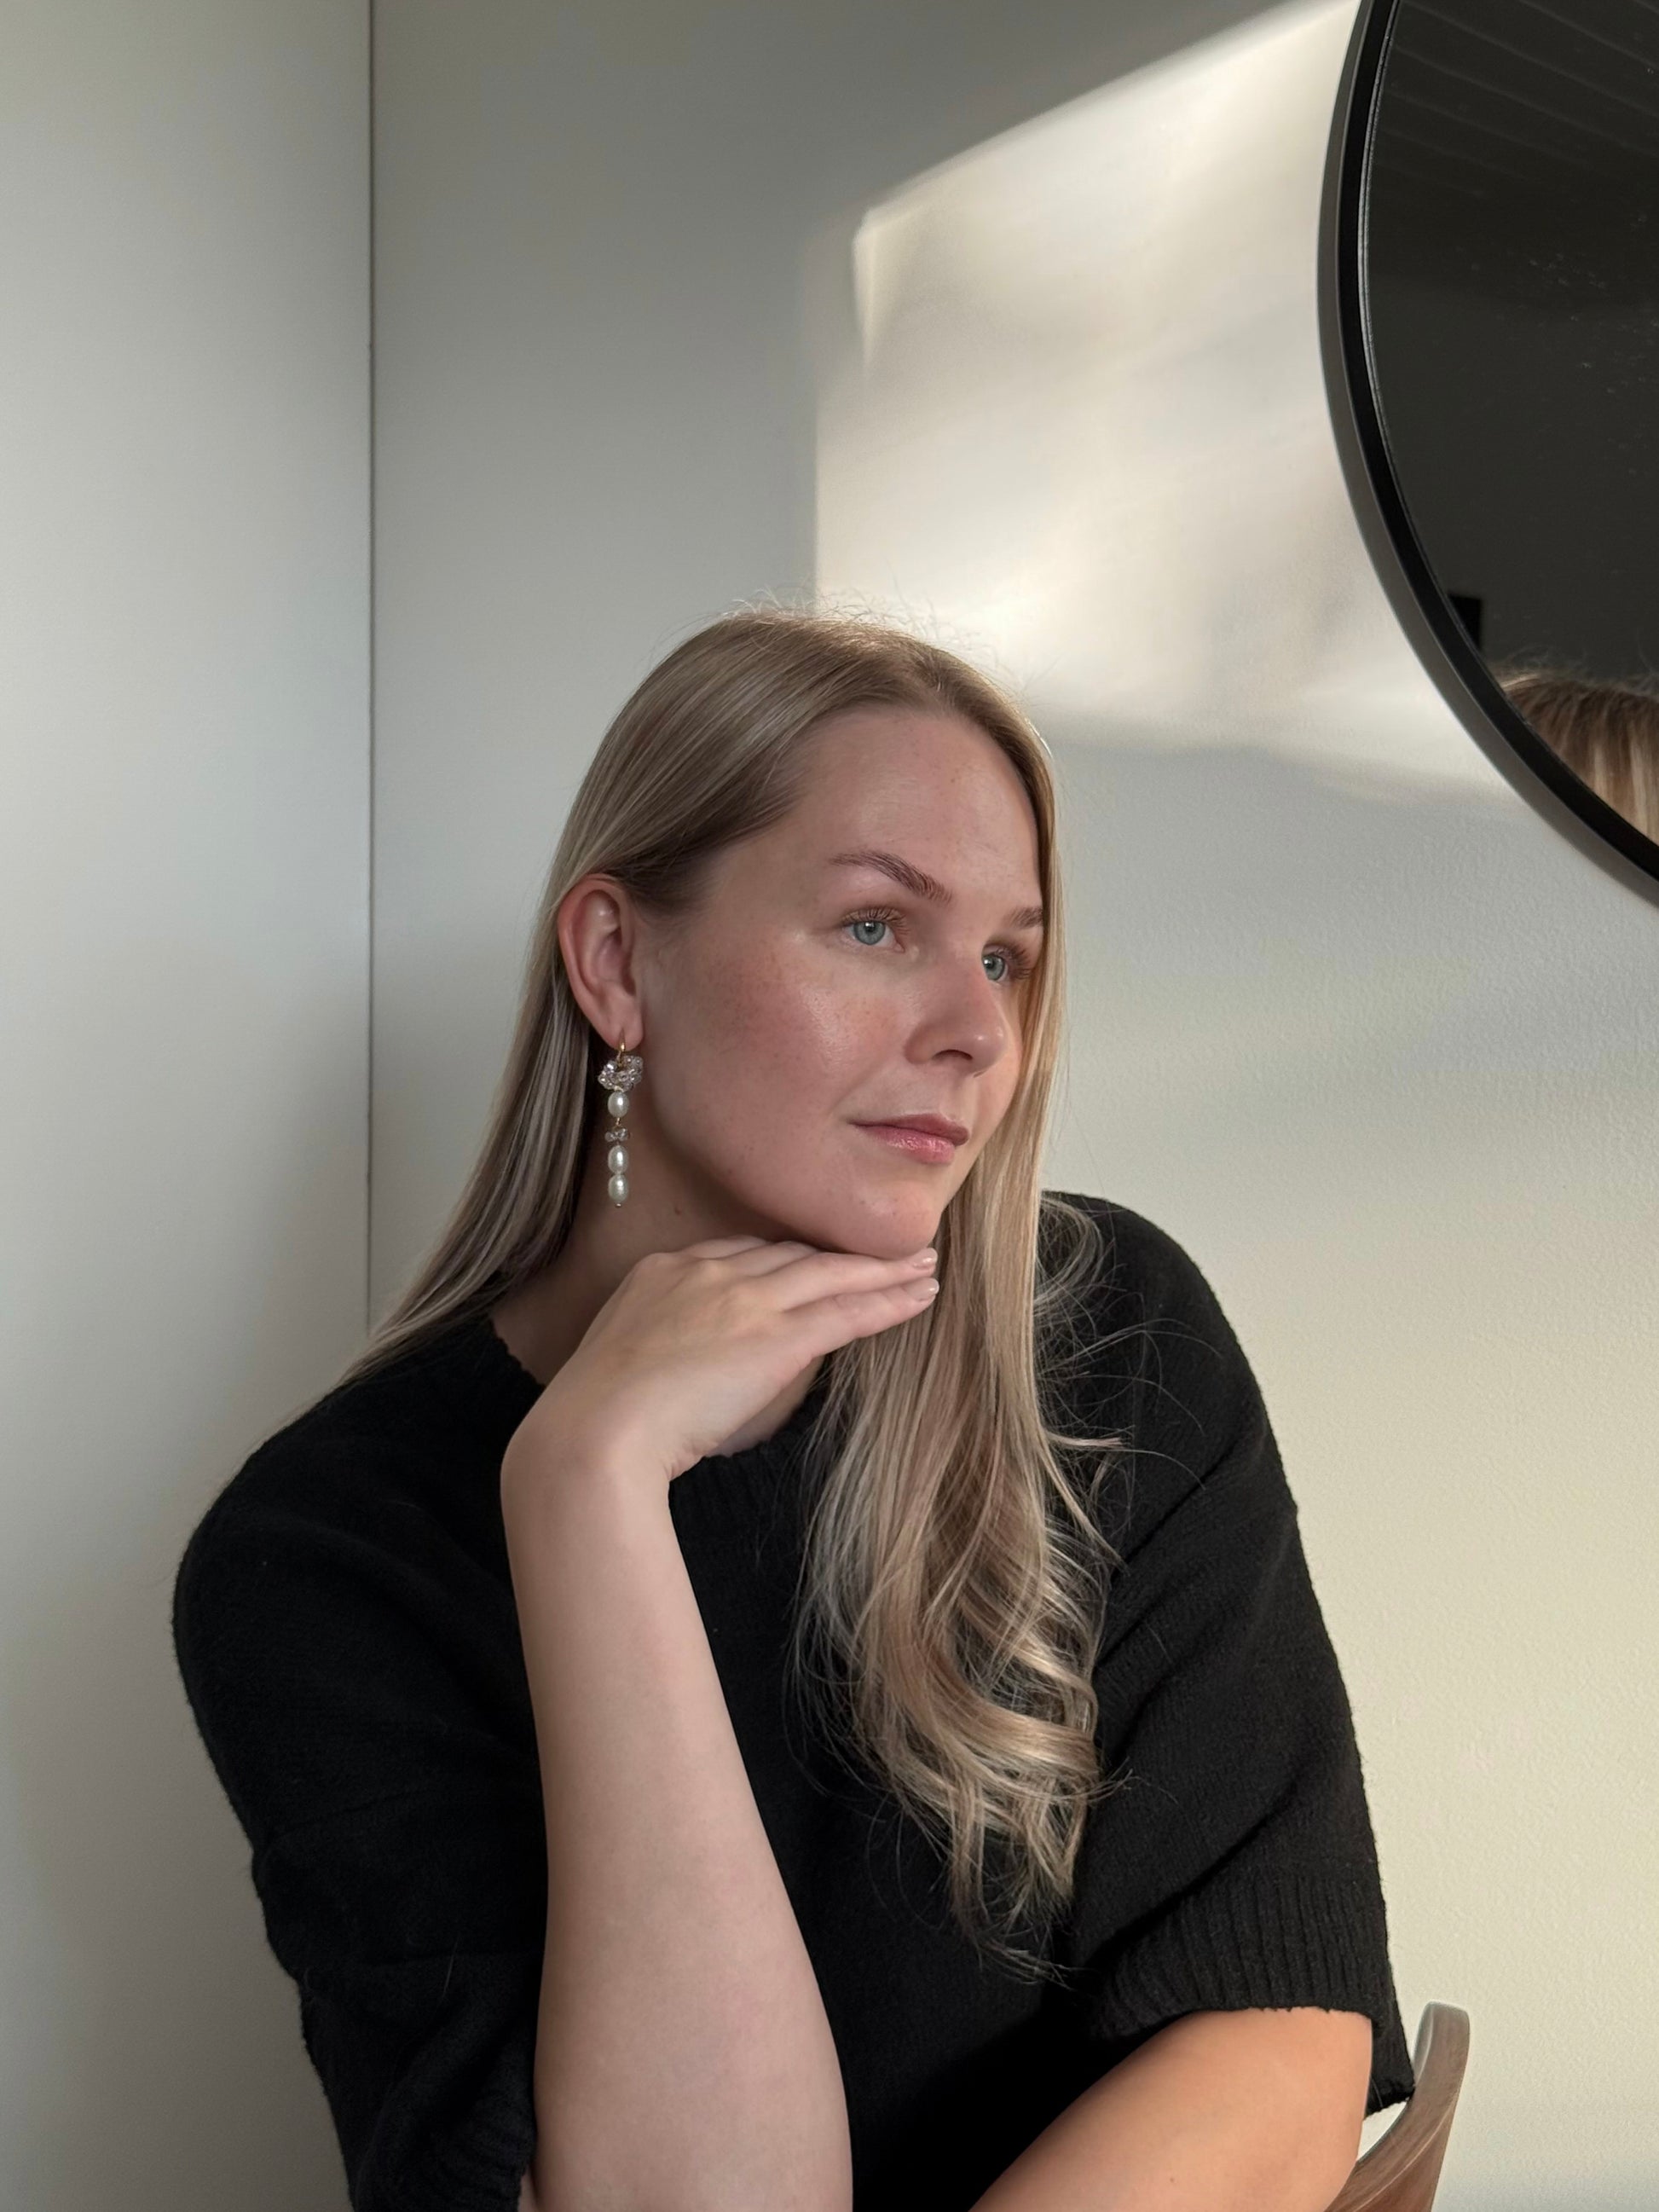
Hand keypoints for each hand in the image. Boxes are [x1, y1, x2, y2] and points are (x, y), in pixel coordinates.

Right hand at [501, 1235, 938, 1497]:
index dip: (785, 1257)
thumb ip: (663, 1347)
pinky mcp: (776, 1338)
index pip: (740, 1253)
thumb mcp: (623, 1360)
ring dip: (883, 1268)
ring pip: (830, 1274)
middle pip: (792, 1253)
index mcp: (662, 1271)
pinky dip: (889, 1300)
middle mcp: (707, 1272)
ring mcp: (744, 1301)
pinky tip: (921, 1295)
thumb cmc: (594, 1419)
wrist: (593, 1432)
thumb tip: (691, 1367)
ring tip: (923, 1264)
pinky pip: (846, 1312)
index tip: (813, 1259)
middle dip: (839, 1252)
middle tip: (884, 1248)